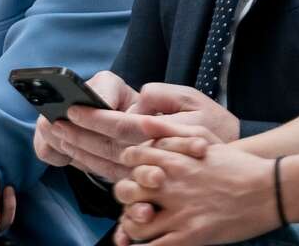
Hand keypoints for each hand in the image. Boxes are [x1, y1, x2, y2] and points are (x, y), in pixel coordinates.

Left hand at [35, 75, 236, 182]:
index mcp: (162, 137)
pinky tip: (78, 161)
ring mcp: (155, 185)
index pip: (119, 126)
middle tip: (51, 122)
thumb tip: (135, 106)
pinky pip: (119, 190)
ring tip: (58, 138)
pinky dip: (93, 172)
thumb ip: (160, 99)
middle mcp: (155, 163)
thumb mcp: (193, 102)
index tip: (71, 108)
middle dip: (76, 136)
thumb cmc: (217, 130)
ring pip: (107, 170)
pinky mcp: (154, 199)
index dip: (93, 117)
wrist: (247, 175)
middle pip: (106, 150)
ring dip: (79, 154)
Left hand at [113, 131, 276, 245]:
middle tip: (136, 203)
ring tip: (141, 226)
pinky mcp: (192, 235)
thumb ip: (169, 130)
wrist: (271, 189)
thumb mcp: (203, 136)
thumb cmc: (238, 164)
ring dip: (133, 225)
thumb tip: (142, 121)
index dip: (129, 168)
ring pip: (136, 222)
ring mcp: (180, 211)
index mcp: (172, 159)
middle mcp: (171, 184)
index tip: (135, 175)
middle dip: (126, 197)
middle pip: (127, 190)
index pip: (131, 160)